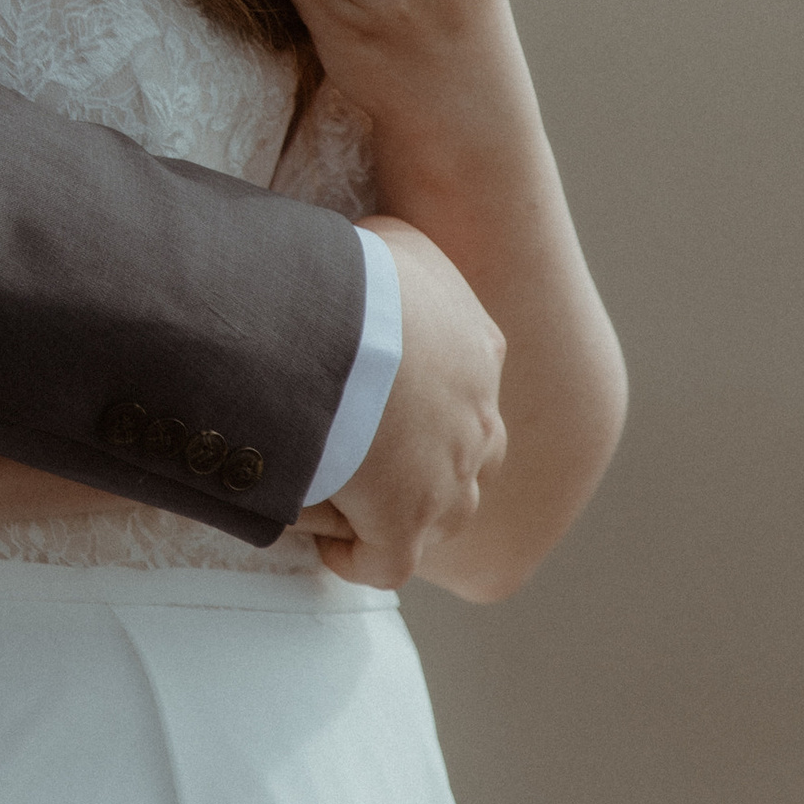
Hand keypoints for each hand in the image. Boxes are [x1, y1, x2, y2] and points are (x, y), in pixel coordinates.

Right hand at [301, 216, 505, 585]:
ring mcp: (447, 483)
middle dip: (430, 460)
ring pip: (441, 515)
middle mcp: (478, 423)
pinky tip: (324, 543)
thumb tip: (375, 248)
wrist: (341, 332)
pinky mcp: (404, 528)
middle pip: (468, 456)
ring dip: (401, 512)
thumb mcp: (393, 240)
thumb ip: (398, 252)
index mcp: (480, 352)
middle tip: (375, 452)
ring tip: (351, 498)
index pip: (471, 387)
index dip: (429, 395)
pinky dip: (353, 557)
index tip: (385, 395)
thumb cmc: (360, 277)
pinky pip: (383, 563)